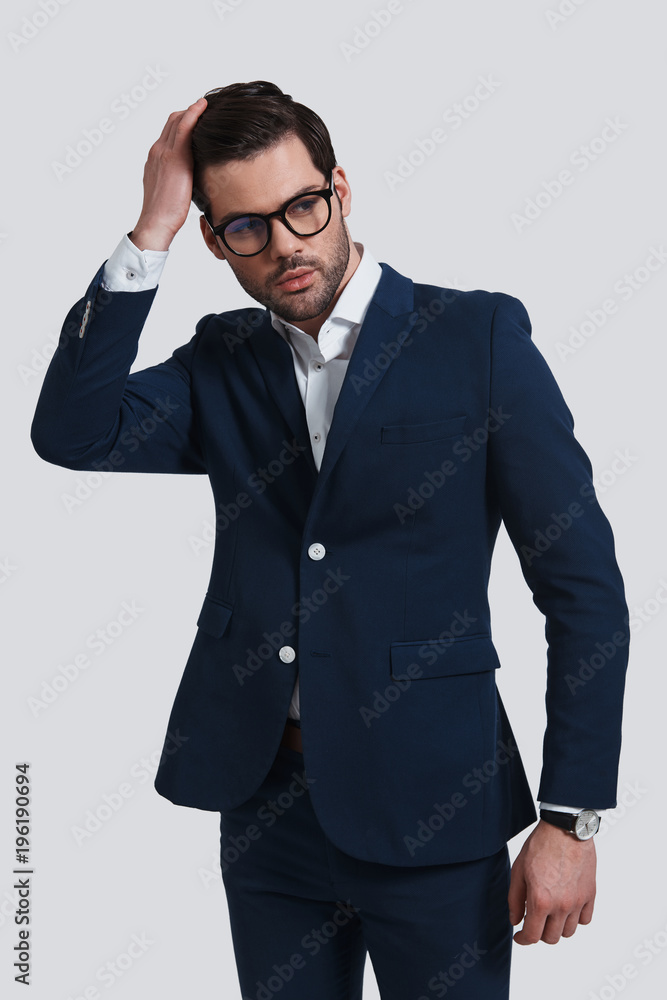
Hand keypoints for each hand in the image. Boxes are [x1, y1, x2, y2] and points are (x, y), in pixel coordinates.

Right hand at [130, 97, 207, 250]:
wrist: (156, 221)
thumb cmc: (165, 213)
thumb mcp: (171, 190)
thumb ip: (178, 178)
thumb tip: (191, 179)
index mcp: (155, 158)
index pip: (169, 132)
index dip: (183, 122)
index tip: (196, 119)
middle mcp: (157, 151)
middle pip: (172, 122)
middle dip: (188, 113)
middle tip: (205, 109)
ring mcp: (164, 152)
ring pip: (177, 121)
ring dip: (192, 110)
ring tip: (207, 105)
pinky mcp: (175, 158)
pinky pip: (184, 128)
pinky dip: (193, 114)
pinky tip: (203, 106)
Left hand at [508, 819, 595, 944]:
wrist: (564, 829)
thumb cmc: (541, 845)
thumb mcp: (518, 870)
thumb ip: (515, 899)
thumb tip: (515, 920)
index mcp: (540, 900)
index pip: (533, 936)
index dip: (523, 939)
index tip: (520, 936)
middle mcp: (561, 905)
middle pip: (551, 938)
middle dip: (539, 933)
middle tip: (533, 921)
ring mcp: (578, 901)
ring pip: (568, 931)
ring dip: (557, 927)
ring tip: (550, 913)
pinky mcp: (590, 894)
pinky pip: (585, 919)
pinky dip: (575, 919)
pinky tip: (566, 908)